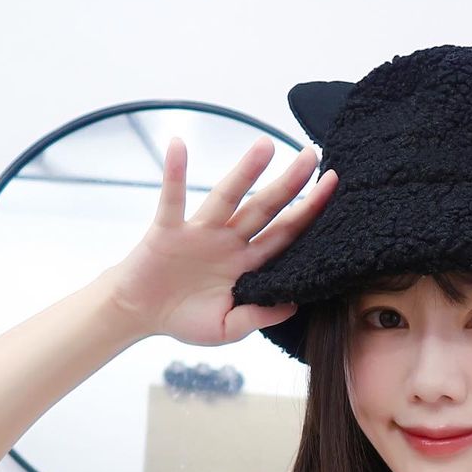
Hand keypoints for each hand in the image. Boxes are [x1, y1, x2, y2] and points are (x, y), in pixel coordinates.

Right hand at [104, 136, 338, 344]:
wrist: (139, 315)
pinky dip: (174, 173)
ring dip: (245, 171)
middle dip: (290, 183)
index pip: (285, 235)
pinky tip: (178, 144)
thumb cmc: (185, 319)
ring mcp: (200, 232)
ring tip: (266, 144)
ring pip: (227, 197)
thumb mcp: (228, 327)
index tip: (332, 186)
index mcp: (247, 264)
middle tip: (312, 154)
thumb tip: (295, 304)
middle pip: (265, 208)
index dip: (308, 213)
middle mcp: (228, 241)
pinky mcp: (168, 230)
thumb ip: (259, 316)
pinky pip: (172, 198)